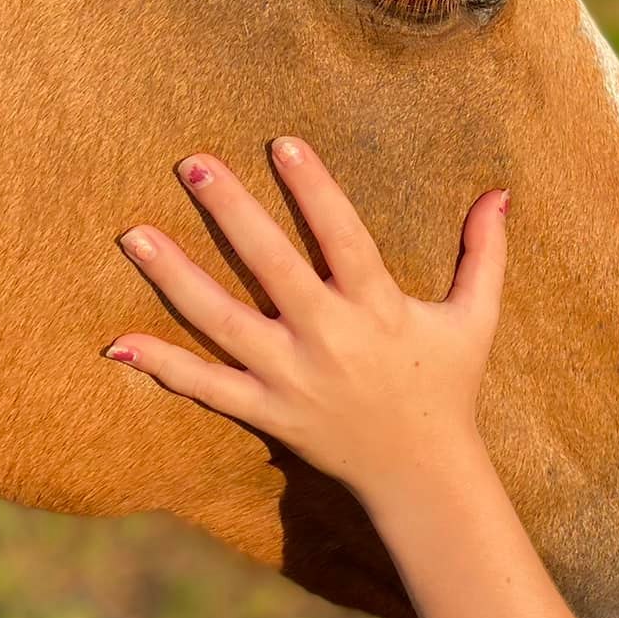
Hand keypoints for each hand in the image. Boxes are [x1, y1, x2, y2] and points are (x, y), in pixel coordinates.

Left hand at [104, 138, 507, 505]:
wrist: (423, 475)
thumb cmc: (447, 386)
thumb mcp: (474, 318)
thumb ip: (484, 254)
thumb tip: (500, 193)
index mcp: (378, 308)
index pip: (343, 236)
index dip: (314, 188)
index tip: (282, 142)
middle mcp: (330, 339)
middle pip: (272, 266)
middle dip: (231, 211)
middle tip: (192, 162)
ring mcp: (292, 378)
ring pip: (223, 321)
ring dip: (175, 276)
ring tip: (133, 233)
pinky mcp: (267, 412)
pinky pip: (207, 387)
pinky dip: (163, 367)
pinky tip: (118, 342)